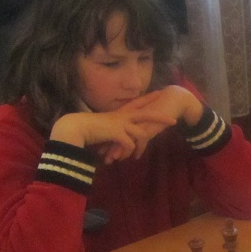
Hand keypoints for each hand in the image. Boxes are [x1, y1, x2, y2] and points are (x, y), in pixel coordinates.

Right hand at [50, 93, 177, 162]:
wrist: (76, 129)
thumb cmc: (88, 130)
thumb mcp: (105, 130)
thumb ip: (115, 134)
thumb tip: (121, 142)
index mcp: (119, 113)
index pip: (137, 103)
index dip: (149, 99)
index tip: (159, 93)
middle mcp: (122, 116)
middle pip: (146, 114)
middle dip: (161, 117)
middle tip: (174, 121)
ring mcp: (120, 123)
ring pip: (140, 135)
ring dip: (138, 148)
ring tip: (135, 157)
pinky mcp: (117, 132)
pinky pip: (129, 144)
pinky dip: (127, 152)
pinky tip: (120, 158)